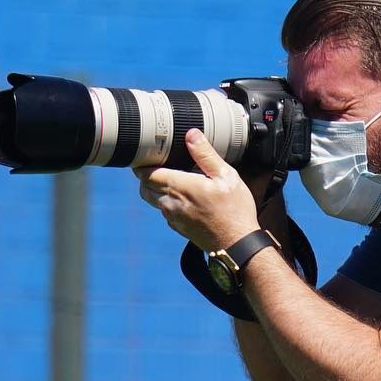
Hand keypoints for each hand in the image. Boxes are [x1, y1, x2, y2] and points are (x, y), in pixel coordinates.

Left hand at [135, 130, 259, 252]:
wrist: (237, 245)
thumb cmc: (235, 210)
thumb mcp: (226, 176)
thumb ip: (206, 155)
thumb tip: (191, 135)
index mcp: (179, 187)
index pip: (146, 173)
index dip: (142, 163)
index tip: (148, 155)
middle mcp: (170, 203)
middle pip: (144, 187)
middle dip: (147, 175)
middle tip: (159, 165)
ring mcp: (172, 218)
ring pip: (153, 200)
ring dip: (156, 189)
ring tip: (173, 180)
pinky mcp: (178, 228)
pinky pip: (164, 211)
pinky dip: (167, 202)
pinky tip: (185, 198)